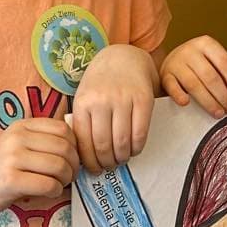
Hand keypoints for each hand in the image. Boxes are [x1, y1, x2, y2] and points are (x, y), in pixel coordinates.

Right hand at [0, 118, 78, 214]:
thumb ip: (43, 140)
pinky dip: (56, 191)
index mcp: (22, 125)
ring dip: (66, 179)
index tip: (71, 159)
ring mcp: (12, 158)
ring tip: (59, 184)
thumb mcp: (19, 145)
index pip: (63, 129)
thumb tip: (80, 146)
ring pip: (59, 166)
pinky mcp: (10, 180)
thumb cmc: (0, 168)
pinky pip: (48, 184)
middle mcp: (16, 138)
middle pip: (65, 148)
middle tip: (69, 176)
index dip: (75, 146)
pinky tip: (49, 192)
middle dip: (74, 165)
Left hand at [73, 45, 156, 173]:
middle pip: (103, 146)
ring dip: (122, 158)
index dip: (89, 161)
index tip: (94, 169)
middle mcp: (102, 101)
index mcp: (83, 103)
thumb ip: (83, 122)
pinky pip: (140, 134)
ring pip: (122, 142)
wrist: (123, 57)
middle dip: (106, 163)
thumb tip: (84, 157)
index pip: (83, 142)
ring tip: (121, 159)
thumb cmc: (101, 83)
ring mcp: (123, 99)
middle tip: (109, 167)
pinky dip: (137, 148)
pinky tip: (133, 149)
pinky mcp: (143, 100)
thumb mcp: (84, 97)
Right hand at [160, 36, 226, 117]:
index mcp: (206, 44)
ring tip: (218, 113)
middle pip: (211, 76)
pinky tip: (187, 103)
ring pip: (194, 84)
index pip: (225, 64)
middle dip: (223, 96)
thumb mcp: (211, 62)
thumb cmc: (197, 65)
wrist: (172, 61)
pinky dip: (180, 96)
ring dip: (208, 101)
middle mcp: (190, 50)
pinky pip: (172, 87)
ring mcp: (176, 62)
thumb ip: (224, 75)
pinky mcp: (165, 75)